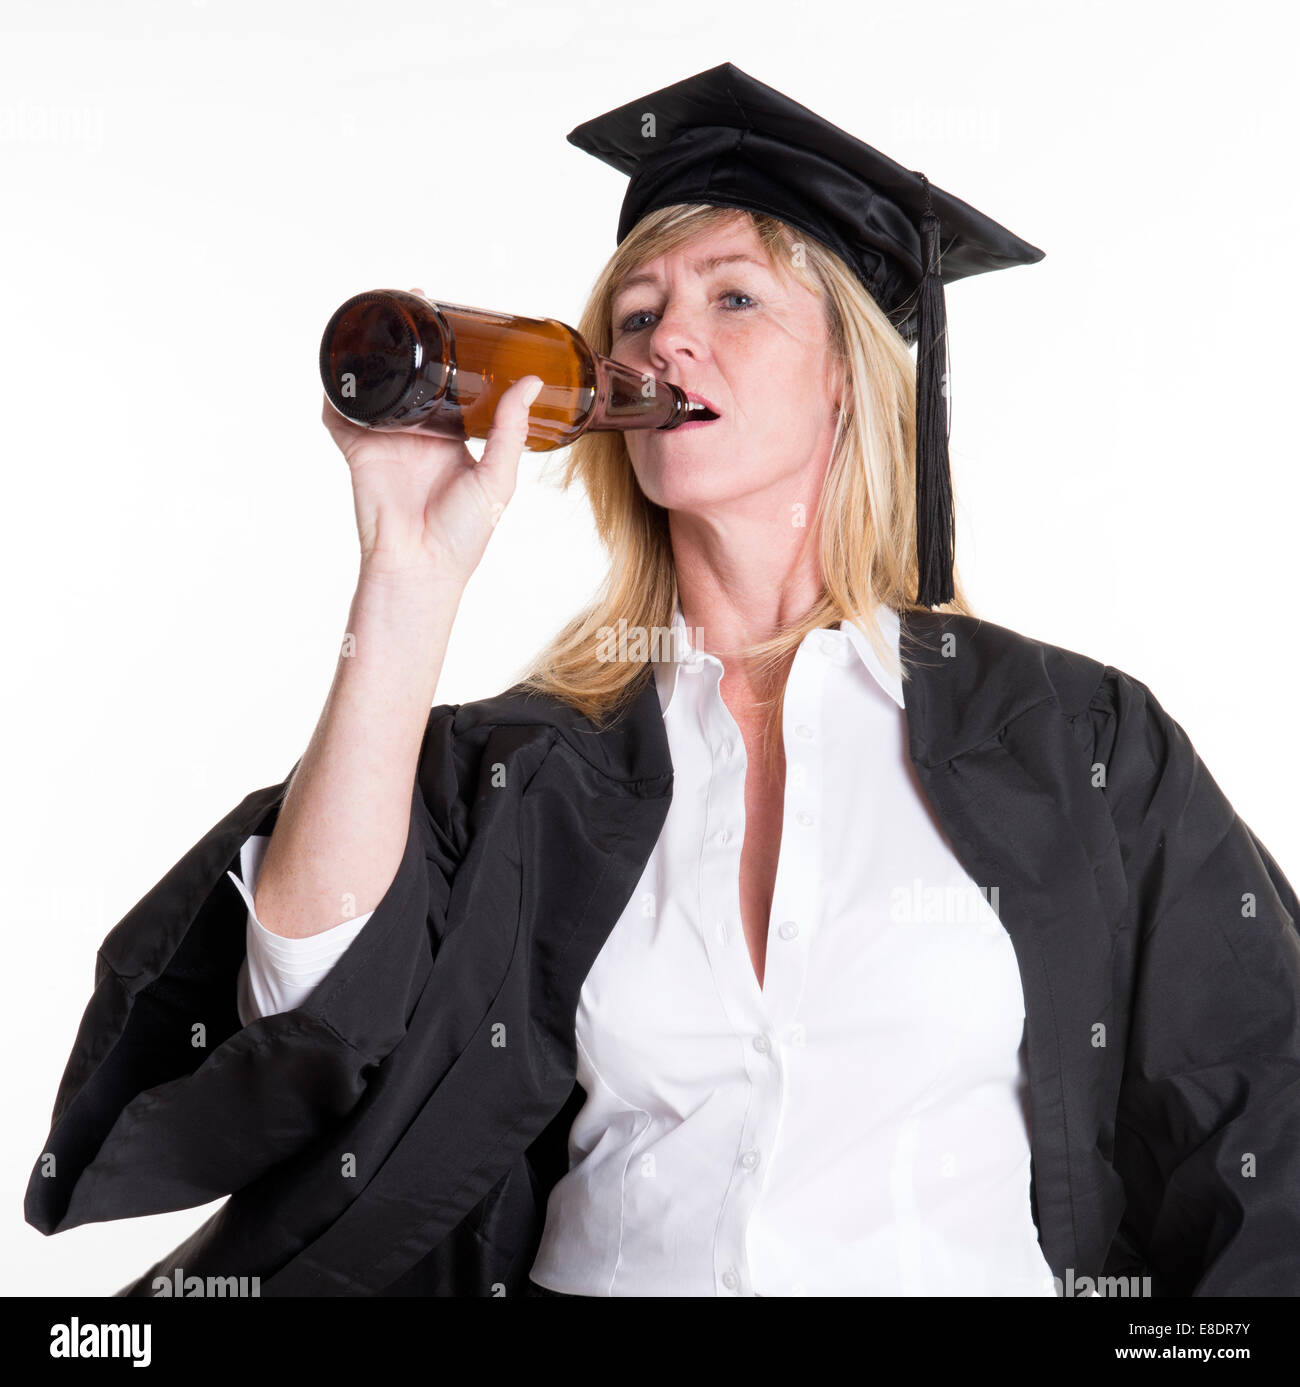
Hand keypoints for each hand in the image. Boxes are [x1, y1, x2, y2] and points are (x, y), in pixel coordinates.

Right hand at [322, 287, 541, 585]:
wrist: (420, 569)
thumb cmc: (462, 537)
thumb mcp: (497, 480)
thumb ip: (510, 432)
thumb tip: (530, 383)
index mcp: (452, 435)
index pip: (452, 381)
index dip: (453, 351)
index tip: (462, 318)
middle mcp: (418, 431)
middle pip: (412, 372)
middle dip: (412, 336)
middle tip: (419, 298)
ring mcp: (386, 438)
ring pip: (376, 383)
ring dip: (374, 350)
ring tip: (383, 311)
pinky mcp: (358, 450)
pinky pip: (340, 414)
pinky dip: (333, 389)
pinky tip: (338, 359)